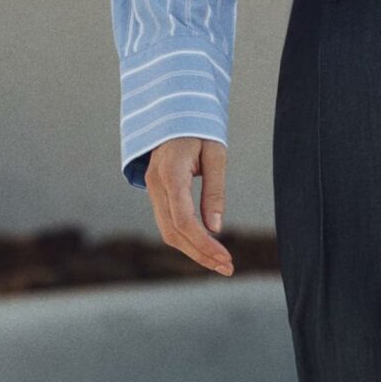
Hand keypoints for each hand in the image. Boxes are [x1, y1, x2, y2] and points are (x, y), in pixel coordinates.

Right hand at [144, 136, 231, 274]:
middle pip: (173, 232)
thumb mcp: (215, 154)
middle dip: (200, 254)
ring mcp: (152, 189)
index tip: (225, 258)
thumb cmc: (198, 129)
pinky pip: (168, 222)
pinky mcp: (157, 193)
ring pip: (168, 231)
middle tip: (228, 268)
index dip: (203, 244)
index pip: (183, 219)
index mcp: (171, 173)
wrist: (173, 112)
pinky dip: (186, 239)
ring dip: (193, 251)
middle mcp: (155, 184)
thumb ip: (214, 191)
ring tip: (220, 263)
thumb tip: (216, 228)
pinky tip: (206, 247)